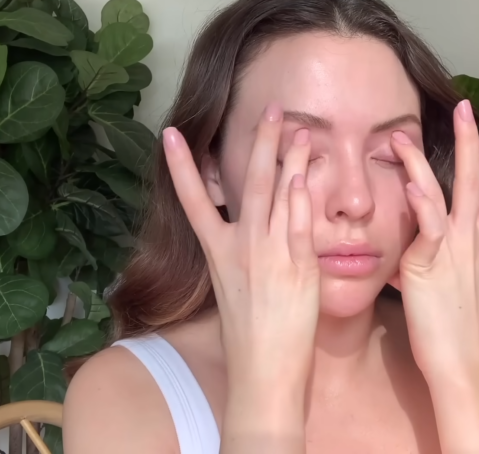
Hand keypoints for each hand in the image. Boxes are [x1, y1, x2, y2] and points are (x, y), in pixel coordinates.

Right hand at [162, 103, 318, 385]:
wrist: (263, 371)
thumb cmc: (249, 337)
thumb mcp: (234, 290)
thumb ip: (241, 255)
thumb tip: (250, 230)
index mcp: (218, 254)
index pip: (194, 201)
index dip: (180, 166)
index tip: (170, 134)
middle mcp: (241, 248)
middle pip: (249, 184)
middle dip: (261, 143)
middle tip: (272, 109)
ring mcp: (270, 255)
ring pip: (280, 195)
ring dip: (291, 158)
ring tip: (300, 129)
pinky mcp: (298, 266)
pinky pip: (301, 222)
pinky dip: (303, 195)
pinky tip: (308, 171)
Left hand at [389, 99, 478, 369]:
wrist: (459, 362)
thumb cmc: (450, 330)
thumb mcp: (443, 287)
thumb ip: (430, 263)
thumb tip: (409, 260)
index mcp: (474, 244)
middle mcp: (467, 240)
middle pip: (473, 180)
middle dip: (471, 141)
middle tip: (469, 106)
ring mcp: (450, 249)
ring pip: (443, 193)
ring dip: (424, 160)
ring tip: (404, 134)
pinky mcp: (429, 263)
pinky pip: (427, 225)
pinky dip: (419, 201)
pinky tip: (410, 181)